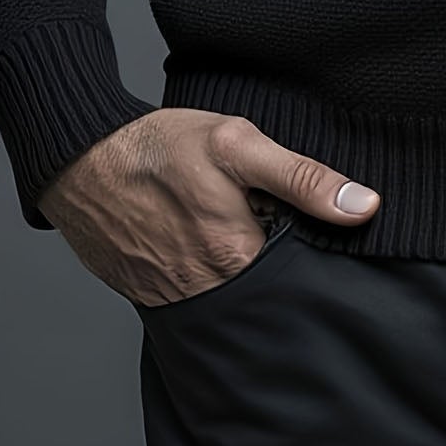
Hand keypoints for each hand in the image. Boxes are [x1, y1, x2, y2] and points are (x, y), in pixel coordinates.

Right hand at [38, 108, 380, 305]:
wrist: (80, 161)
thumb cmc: (160, 147)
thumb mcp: (238, 145)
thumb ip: (302, 178)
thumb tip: (365, 207)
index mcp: (238, 257)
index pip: (304, 275)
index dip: (320, 253)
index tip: (329, 236)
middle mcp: (209, 293)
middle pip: (271, 293)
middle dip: (286, 271)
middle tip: (278, 228)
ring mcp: (178, 300)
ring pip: (237, 300)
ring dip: (250, 277)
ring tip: (244, 234)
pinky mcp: (153, 298)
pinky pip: (201, 301)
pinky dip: (213, 281)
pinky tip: (208, 247)